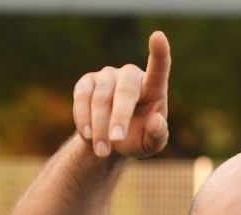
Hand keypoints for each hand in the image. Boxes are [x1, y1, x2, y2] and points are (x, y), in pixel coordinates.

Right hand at [72, 31, 170, 159]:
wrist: (111, 142)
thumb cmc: (138, 138)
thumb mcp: (151, 144)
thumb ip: (158, 135)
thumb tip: (157, 120)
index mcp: (153, 88)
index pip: (158, 68)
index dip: (159, 53)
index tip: (158, 36)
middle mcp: (130, 76)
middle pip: (124, 90)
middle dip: (119, 117)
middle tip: (116, 140)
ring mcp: (107, 76)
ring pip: (100, 98)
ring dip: (99, 127)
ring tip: (102, 151)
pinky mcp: (86, 83)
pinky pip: (82, 98)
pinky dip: (83, 119)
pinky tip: (88, 137)